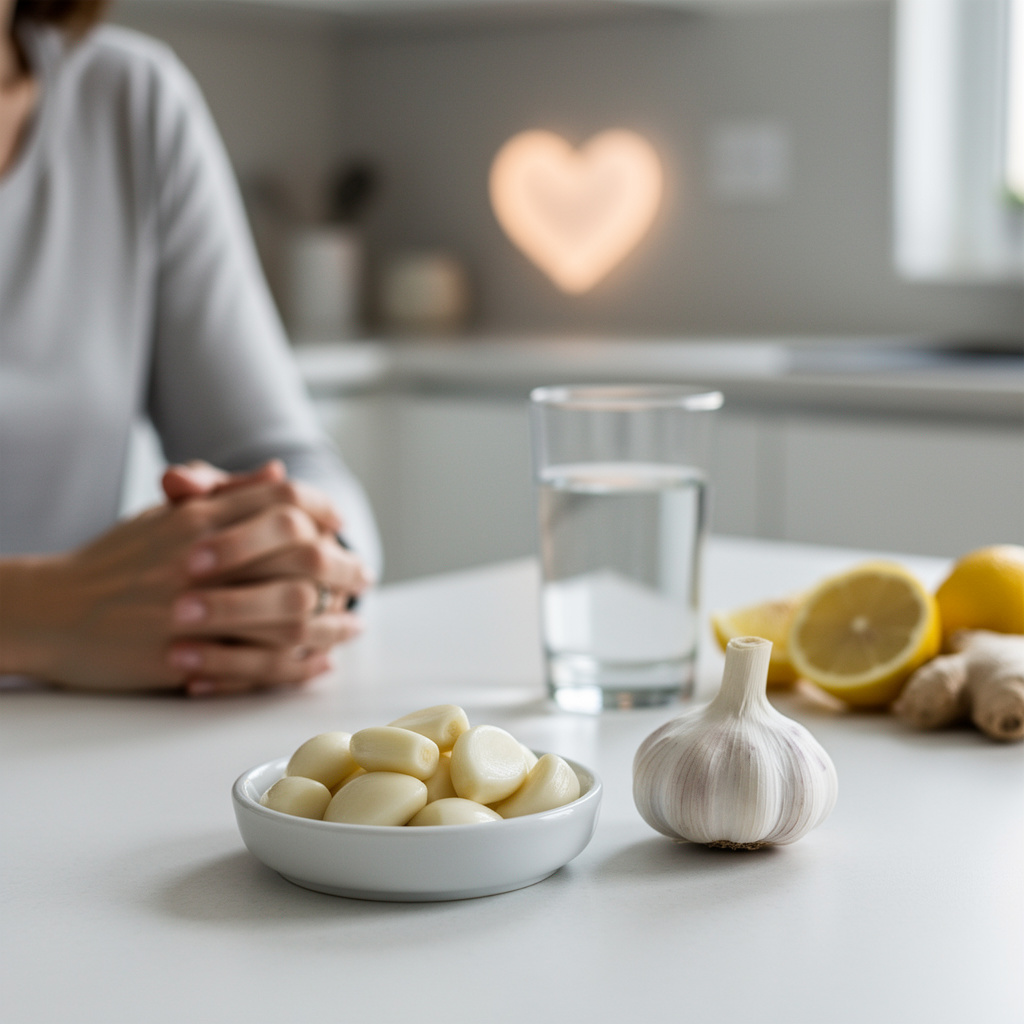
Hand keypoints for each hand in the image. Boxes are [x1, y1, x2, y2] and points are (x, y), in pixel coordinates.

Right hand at [0, 474, 370, 695]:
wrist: (51, 610)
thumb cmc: (115, 560)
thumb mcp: (165, 514)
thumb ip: (226, 492)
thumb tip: (282, 472)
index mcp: (198, 517)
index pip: (284, 501)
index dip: (324, 512)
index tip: (341, 527)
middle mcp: (202, 558)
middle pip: (303, 555)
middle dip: (345, 568)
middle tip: (364, 577)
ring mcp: (194, 609)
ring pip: (291, 613)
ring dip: (333, 621)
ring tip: (352, 624)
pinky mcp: (185, 657)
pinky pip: (259, 663)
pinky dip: (299, 664)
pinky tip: (320, 662)